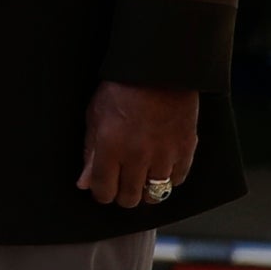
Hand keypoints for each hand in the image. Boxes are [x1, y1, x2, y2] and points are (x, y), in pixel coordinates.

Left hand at [77, 80, 196, 207]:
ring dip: (146, 190)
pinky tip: (160, 169)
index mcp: (110, 147)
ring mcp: (164, 155)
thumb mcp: (95, 116)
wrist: (158, 72)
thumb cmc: (122, 89)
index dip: (101, 194)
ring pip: (155, 193)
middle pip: (130, 197)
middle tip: (121, 186)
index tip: (101, 190)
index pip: (104, 189)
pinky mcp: (185, 151)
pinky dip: (168, 179)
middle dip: (123, 196)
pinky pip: (177, 180)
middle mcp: (137, 156)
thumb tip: (84, 182)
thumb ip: (91, 153)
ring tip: (140, 179)